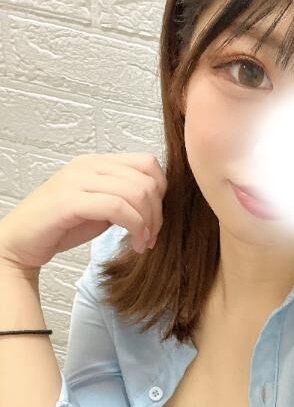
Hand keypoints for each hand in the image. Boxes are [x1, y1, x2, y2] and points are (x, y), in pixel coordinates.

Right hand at [0, 152, 166, 272]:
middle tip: (151, 237)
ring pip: (137, 192)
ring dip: (148, 223)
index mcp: (97, 162)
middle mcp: (88, 165)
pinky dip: (135, 227)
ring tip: (143, 243)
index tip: (155, 219)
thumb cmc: (61, 226)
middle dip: (157, 213)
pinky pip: (118, 208)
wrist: (20, 243)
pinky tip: (134, 244)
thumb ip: (124, 198)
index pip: (148, 163)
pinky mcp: (70, 201)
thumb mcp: (101, 207)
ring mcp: (78, 180)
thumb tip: (156, 202)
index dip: (161, 191)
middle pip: (147, 179)